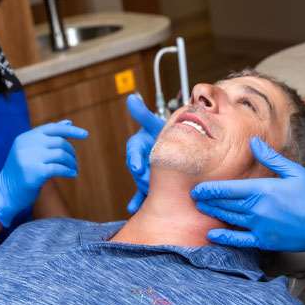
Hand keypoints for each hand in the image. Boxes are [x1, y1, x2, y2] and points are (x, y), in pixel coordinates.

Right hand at [0, 120, 88, 226]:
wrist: (5, 193)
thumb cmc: (22, 171)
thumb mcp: (31, 150)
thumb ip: (48, 137)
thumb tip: (69, 122)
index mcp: (25, 137)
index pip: (52, 128)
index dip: (71, 130)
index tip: (85, 134)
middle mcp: (26, 145)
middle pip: (59, 142)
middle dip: (71, 152)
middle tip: (74, 161)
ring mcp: (28, 158)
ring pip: (60, 155)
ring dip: (71, 163)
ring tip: (74, 169)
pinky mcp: (33, 173)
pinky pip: (58, 168)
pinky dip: (68, 171)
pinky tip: (72, 175)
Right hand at [124, 94, 164, 212]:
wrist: (172, 145)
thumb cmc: (162, 133)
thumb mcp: (155, 123)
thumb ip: (143, 113)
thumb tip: (131, 97)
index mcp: (137, 145)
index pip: (133, 151)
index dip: (134, 158)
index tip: (137, 165)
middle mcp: (138, 160)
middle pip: (137, 170)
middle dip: (143, 176)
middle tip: (150, 182)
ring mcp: (143, 173)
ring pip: (142, 182)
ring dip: (145, 188)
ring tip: (153, 193)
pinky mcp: (149, 184)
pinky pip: (142, 194)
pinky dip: (137, 201)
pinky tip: (132, 208)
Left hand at [191, 137, 304, 266]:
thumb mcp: (294, 172)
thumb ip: (270, 158)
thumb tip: (253, 143)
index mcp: (263, 190)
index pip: (228, 189)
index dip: (210, 189)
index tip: (197, 189)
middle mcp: (258, 209)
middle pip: (226, 204)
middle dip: (208, 200)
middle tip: (194, 198)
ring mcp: (260, 227)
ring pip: (230, 219)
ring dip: (214, 214)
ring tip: (202, 210)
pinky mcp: (266, 241)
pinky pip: (240, 240)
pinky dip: (224, 238)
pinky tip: (213, 236)